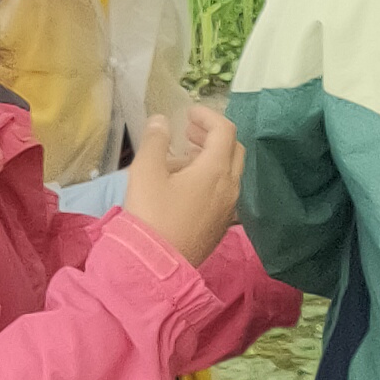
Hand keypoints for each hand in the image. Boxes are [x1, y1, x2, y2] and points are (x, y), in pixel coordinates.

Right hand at [124, 107, 242, 267]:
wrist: (156, 266)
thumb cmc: (150, 215)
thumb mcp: (145, 173)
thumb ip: (155, 142)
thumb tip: (161, 121)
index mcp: (216, 170)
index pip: (225, 131)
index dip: (208, 116)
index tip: (188, 113)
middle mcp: (230, 187)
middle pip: (233, 150)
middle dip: (212, 135)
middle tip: (188, 132)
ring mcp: (229, 208)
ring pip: (229, 172)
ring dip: (210, 157)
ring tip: (180, 157)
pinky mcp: (221, 225)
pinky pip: (223, 192)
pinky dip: (210, 178)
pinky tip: (184, 185)